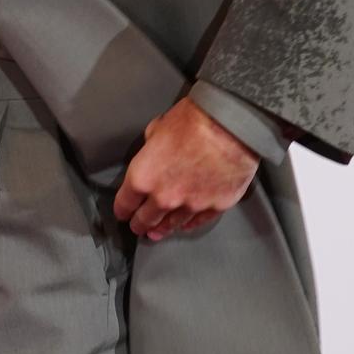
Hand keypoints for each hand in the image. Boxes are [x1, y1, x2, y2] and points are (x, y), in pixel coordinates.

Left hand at [113, 96, 259, 240]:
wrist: (231, 124)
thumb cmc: (193, 120)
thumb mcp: (159, 128)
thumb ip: (152, 147)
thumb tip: (155, 150)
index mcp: (143, 177)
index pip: (125, 203)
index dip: (122, 209)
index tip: (123, 213)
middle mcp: (164, 198)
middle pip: (146, 219)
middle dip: (140, 224)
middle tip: (138, 228)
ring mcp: (192, 205)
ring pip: (172, 224)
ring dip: (163, 229)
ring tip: (157, 233)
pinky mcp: (217, 206)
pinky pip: (199, 221)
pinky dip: (190, 224)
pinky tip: (185, 225)